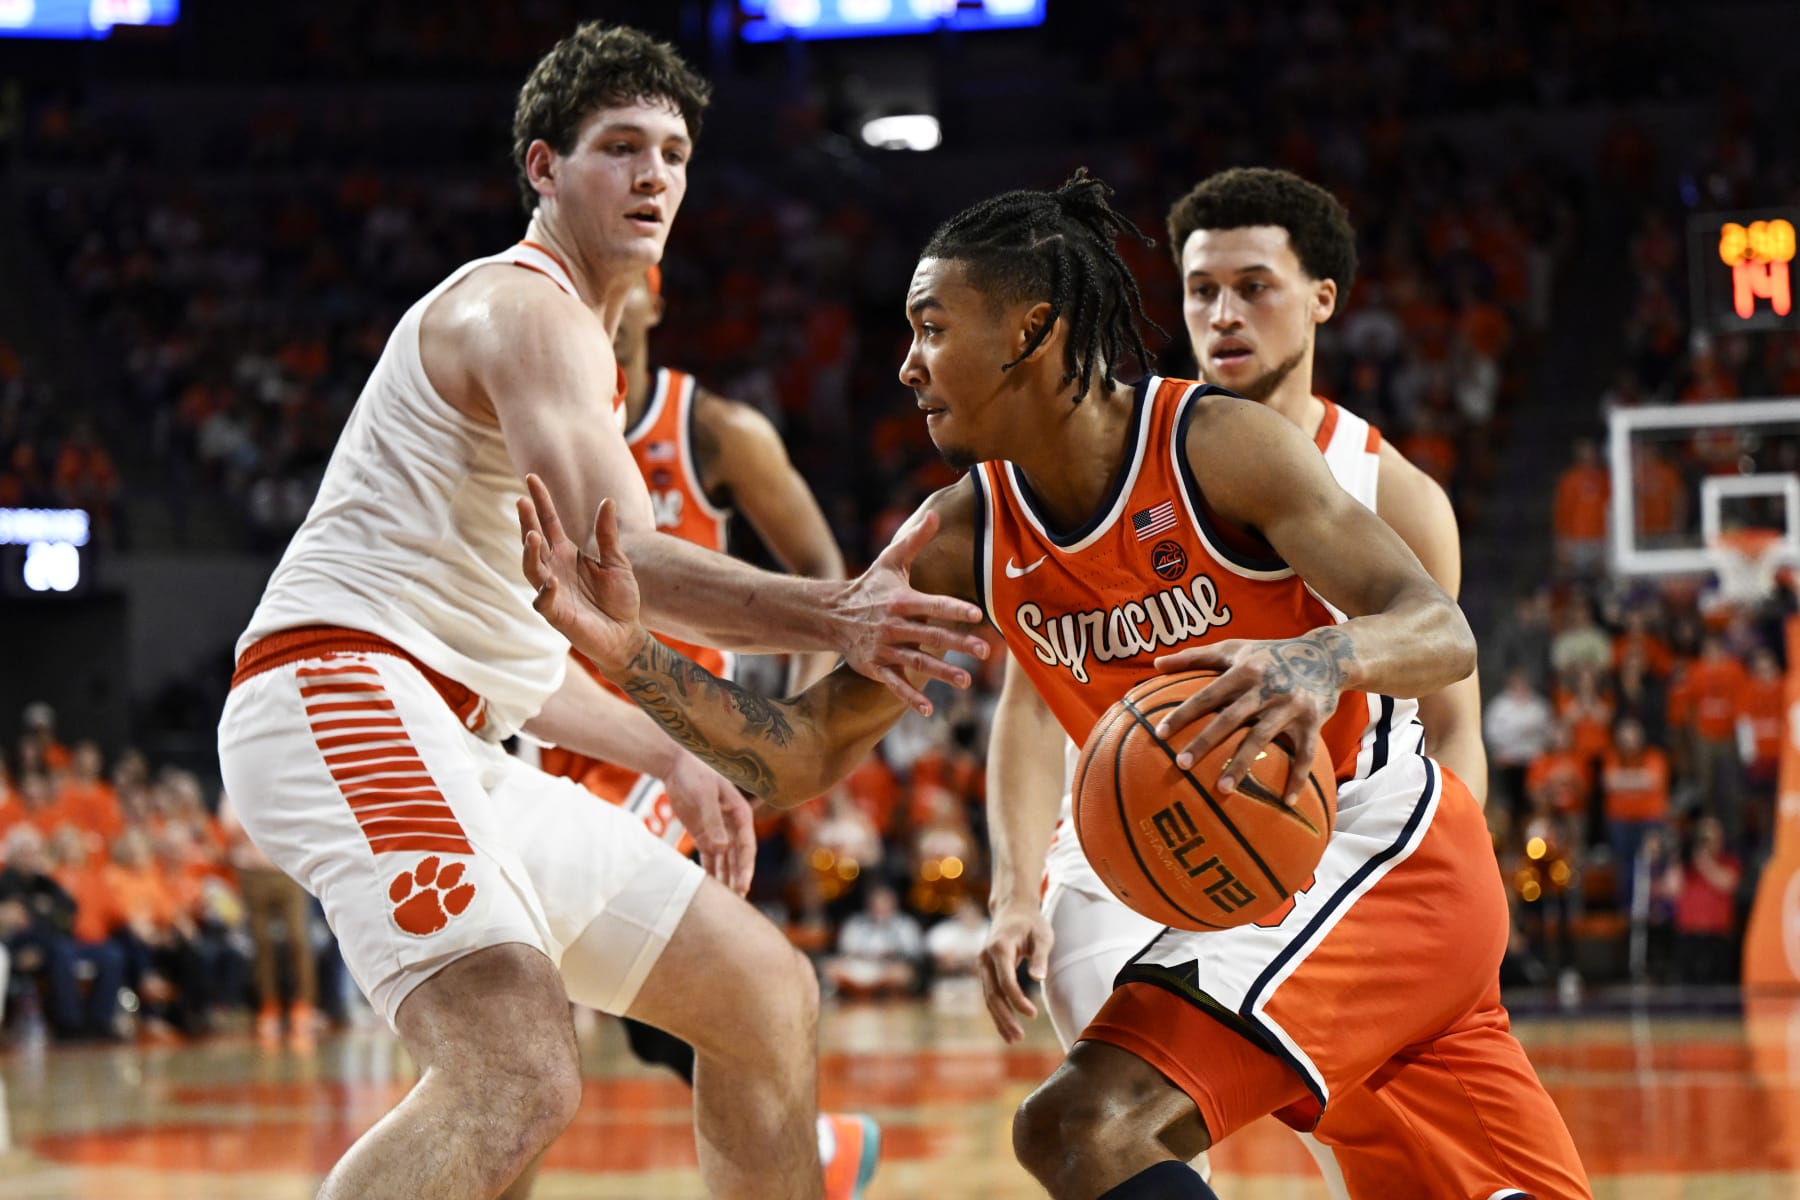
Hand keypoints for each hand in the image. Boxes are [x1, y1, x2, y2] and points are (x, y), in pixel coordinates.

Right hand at [519, 473, 647, 671]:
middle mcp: (554, 569)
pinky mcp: (557, 615)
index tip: (532, 477)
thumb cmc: (620, 600)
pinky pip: (543, 602)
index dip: (540, 501)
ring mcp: (552, 591)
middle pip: (534, 541)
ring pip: (532, 569)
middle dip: (527, 522)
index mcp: (566, 553)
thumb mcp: (617, 562)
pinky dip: (545, 591)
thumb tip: (607, 500)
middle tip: (522, 501)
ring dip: (529, 553)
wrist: (626, 635)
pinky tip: (551, 579)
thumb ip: (608, 535)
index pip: (549, 523)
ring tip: (531, 536)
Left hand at [664, 752, 756, 895]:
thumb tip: (722, 849)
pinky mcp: (703, 834)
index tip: (742, 886)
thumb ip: (712, 821)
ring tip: (725, 902)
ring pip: (725, 861)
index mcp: (740, 814)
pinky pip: (709, 858)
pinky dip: (710, 872)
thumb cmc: (694, 773)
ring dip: (725, 878)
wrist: (675, 764)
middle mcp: (732, 825)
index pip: (747, 846)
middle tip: (736, 901)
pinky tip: (708, 888)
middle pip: (738, 857)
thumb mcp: (703, 795)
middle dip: (737, 878)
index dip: (746, 867)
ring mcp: (718, 831)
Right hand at [832, 508, 990, 715]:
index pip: (933, 604)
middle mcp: (893, 626)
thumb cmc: (869, 586)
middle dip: (958, 644)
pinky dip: (910, 698)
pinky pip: (894, 685)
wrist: (831, 615)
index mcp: (901, 601)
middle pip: (930, 636)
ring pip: (916, 662)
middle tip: (984, 650)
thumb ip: (915, 540)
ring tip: (966, 681)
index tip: (978, 614)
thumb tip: (936, 513)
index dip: (955, 609)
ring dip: (941, 673)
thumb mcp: (889, 561)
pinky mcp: (875, 667)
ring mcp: (884, 649)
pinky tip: (929, 709)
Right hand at [978, 899, 1053, 1043]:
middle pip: (992, 993)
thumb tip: (1038, 979)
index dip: (1018, 999)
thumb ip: (1040, 957)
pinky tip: (1007, 1029)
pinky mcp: (986, 971)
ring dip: (1000, 1019)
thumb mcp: (1042, 936)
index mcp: (999, 947)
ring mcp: (983, 965)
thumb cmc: (1031, 923)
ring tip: (1013, 1040)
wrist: (1012, 909)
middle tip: (1019, 1037)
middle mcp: (985, 958)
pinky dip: (998, 1012)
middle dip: (1005, 1017)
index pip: (1006, 980)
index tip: (1033, 1014)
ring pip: (989, 997)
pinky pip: (990, 994)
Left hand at [1150, 629, 1352, 804]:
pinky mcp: (1314, 721)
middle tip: (1180, 765)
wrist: (1327, 655)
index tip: (1160, 733)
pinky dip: (1297, 777)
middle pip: (1230, 718)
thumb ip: (1194, 657)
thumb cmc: (1269, 654)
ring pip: (1262, 738)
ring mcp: (1290, 706)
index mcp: (1244, 670)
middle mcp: (1266, 687)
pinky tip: (1286, 802)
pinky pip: (1305, 754)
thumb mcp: (1234, 648)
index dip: (1184, 713)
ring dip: (1242, 765)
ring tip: (1222, 789)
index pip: (1207, 694)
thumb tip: (1155, 663)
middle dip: (1204, 742)